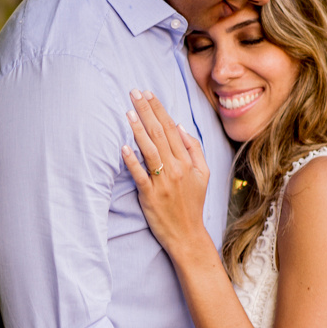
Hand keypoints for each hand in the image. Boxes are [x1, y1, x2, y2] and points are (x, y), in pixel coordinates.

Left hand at [120, 90, 209, 253]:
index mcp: (188, 161)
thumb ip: (193, 148)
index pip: (171, 128)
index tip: (147, 93)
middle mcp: (176, 168)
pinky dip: (131, 161)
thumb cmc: (192, 203)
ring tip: (127, 112)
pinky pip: (140, 175)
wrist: (188, 234)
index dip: (158, 109)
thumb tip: (179, 126)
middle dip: (146, 110)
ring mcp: (163, 182)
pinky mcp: (150, 196)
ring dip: (138, 129)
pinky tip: (123, 147)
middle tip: (134, 92)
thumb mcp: (203, 174)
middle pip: (159, 134)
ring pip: (149, 150)